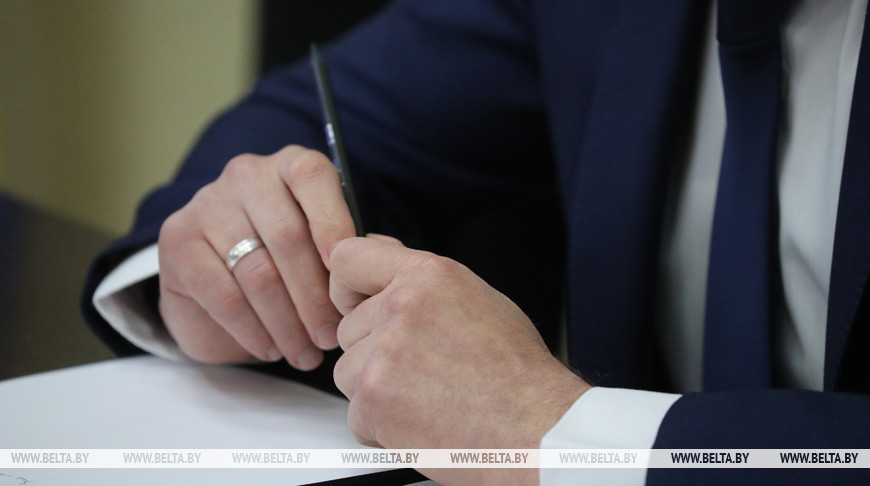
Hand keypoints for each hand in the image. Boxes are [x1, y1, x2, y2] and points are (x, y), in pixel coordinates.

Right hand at [157, 146, 354, 368]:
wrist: (216, 281)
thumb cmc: (288, 262)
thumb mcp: (323, 249)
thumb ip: (352, 249)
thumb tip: (379, 262)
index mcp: (290, 165)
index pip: (312, 177)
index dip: (334, 223)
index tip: (348, 275)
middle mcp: (247, 175)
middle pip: (287, 236)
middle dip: (315, 296)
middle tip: (331, 337)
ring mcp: (207, 204)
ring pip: (257, 273)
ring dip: (287, 324)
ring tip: (307, 355)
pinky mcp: (177, 239)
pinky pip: (222, 295)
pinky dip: (252, 331)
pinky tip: (270, 350)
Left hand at [330, 237, 589, 485]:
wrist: (535, 429)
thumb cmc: (516, 372)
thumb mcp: (476, 298)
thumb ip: (420, 278)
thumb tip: (379, 257)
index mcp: (428, 276)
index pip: (347, 257)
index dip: (346, 285)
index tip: (354, 302)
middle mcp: (402, 308)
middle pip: (348, 326)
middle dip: (372, 348)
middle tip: (419, 366)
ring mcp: (384, 355)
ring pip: (347, 370)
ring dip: (375, 387)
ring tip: (425, 394)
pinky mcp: (373, 401)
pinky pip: (354, 412)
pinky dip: (380, 424)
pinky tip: (421, 418)